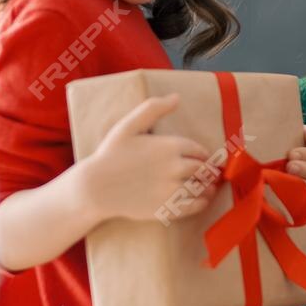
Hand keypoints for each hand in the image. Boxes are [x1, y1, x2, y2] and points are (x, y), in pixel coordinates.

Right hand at [77, 93, 219, 222]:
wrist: (96, 188)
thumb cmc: (110, 155)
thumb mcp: (128, 125)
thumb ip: (153, 108)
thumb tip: (176, 97)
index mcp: (170, 146)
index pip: (199, 150)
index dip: (202, 154)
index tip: (202, 158)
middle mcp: (176, 167)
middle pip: (204, 169)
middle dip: (207, 171)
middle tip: (209, 174)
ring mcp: (173, 189)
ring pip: (202, 188)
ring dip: (208, 187)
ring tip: (208, 187)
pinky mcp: (168, 207)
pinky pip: (195, 206)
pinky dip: (202, 203)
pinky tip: (200, 201)